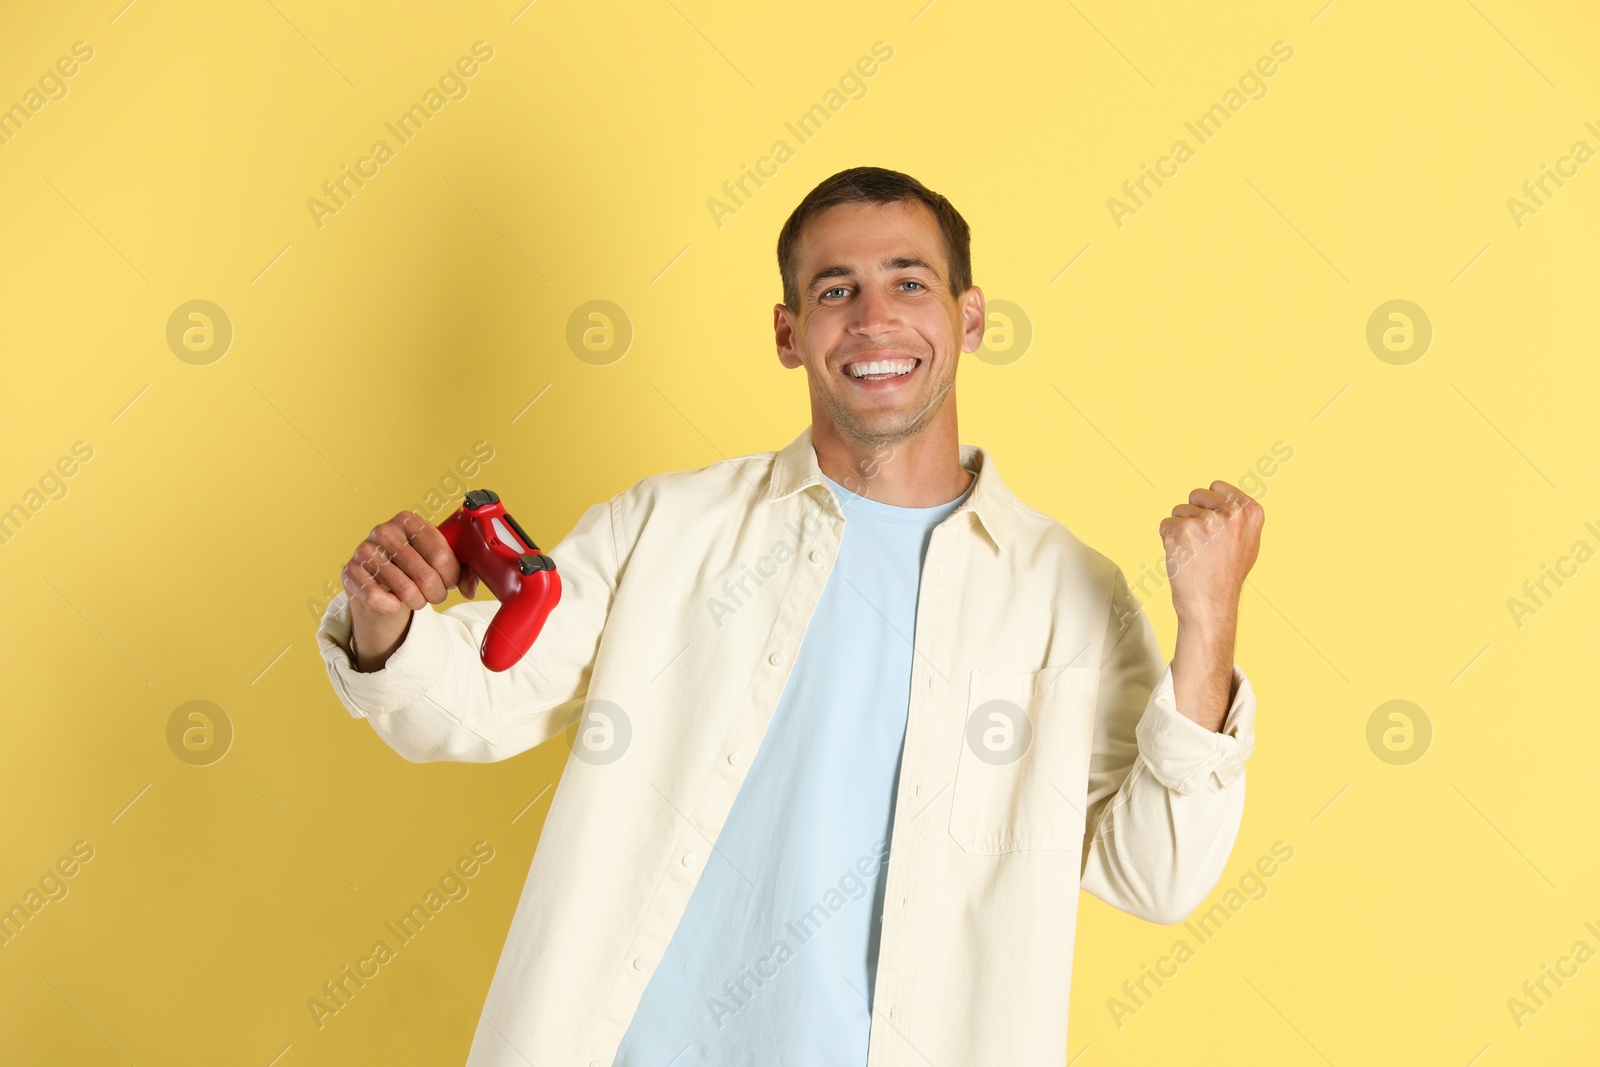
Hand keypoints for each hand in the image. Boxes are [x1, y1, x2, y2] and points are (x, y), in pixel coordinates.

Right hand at [341, 511, 477, 670]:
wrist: (380, 579)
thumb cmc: (414, 565)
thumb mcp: (440, 562)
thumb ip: (464, 571)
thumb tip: (470, 589)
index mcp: (409, 520)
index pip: (441, 555)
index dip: (450, 576)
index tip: (449, 581)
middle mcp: (384, 531)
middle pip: (426, 576)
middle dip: (437, 593)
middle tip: (435, 595)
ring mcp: (364, 550)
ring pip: (406, 590)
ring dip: (418, 602)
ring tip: (417, 599)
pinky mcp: (350, 572)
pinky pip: (375, 597)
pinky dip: (391, 606)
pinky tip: (394, 603)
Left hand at [1159, 481, 1263, 634]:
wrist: (1211, 604)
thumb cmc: (1227, 574)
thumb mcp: (1248, 540)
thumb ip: (1238, 514)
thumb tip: (1224, 495)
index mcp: (1250, 511)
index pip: (1216, 486)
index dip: (1210, 506)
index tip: (1216, 529)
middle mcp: (1230, 513)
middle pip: (1196, 494)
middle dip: (1194, 514)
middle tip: (1204, 543)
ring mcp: (1205, 522)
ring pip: (1179, 510)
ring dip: (1181, 529)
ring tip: (1195, 552)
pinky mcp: (1181, 532)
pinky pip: (1165, 525)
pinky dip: (1168, 539)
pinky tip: (1183, 557)